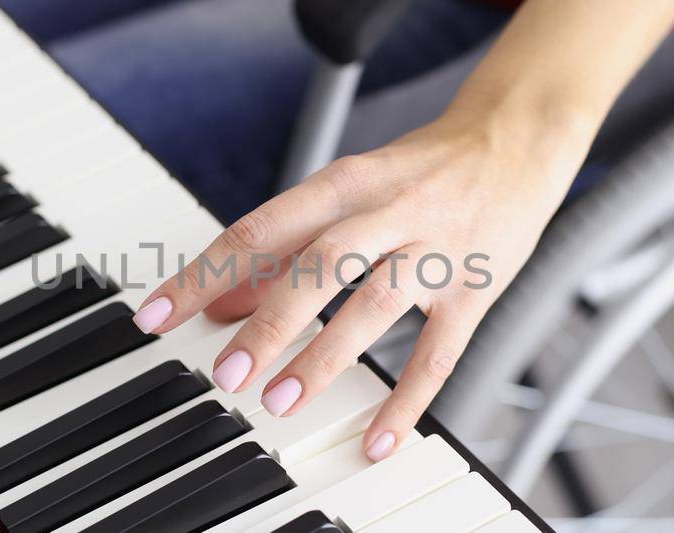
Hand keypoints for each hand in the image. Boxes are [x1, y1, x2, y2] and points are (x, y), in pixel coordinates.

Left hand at [130, 111, 587, 460]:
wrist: (517, 140)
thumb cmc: (419, 173)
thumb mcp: (346, 195)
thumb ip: (282, 250)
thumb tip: (214, 304)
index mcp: (343, 185)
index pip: (258, 230)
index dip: (203, 274)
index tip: (156, 316)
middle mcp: (387, 212)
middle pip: (317, 264)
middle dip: (266, 322)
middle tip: (226, 373)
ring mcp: (434, 251)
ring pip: (373, 304)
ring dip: (322, 355)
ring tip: (279, 401)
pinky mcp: (476, 290)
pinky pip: (439, 354)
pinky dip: (406, 401)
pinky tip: (376, 438)